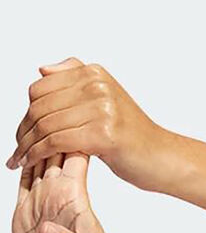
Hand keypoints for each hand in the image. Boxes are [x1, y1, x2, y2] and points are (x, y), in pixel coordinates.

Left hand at [6, 57, 171, 191]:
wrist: (162, 158)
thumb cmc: (132, 136)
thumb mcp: (106, 99)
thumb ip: (75, 78)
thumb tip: (43, 69)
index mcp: (94, 73)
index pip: (40, 88)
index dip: (26, 112)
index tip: (22, 132)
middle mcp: (97, 85)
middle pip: (40, 107)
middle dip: (23, 131)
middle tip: (17, 150)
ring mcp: (102, 108)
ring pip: (45, 125)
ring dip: (26, 146)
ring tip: (19, 160)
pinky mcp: (104, 134)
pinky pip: (56, 141)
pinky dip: (37, 154)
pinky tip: (30, 164)